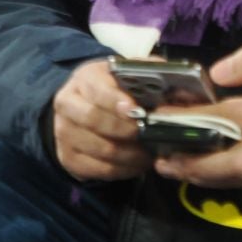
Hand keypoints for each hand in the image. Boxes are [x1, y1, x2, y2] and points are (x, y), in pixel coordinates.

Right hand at [51, 59, 153, 182]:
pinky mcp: (68, 158)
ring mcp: (64, 133)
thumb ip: (149, 71)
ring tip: (151, 152)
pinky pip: (99, 170)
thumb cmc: (114, 86)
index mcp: (85, 79)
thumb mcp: (128, 71)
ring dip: (130, 154)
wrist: (82, 104)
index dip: (116, 101)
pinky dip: (123, 170)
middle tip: (150, 134)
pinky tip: (139, 164)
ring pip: (99, 149)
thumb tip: (177, 82)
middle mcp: (68, 105)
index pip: (98, 91)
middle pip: (94, 120)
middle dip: (126, 130)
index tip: (136, 110)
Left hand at [153, 45, 241, 188]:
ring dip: (197, 176)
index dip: (188, 119)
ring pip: (229, 178)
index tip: (161, 116)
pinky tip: (198, 172)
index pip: (222, 117)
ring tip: (171, 168)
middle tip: (161, 158)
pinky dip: (216, 180)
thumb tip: (215, 75)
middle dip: (189, 164)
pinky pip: (240, 183)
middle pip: (223, 163)